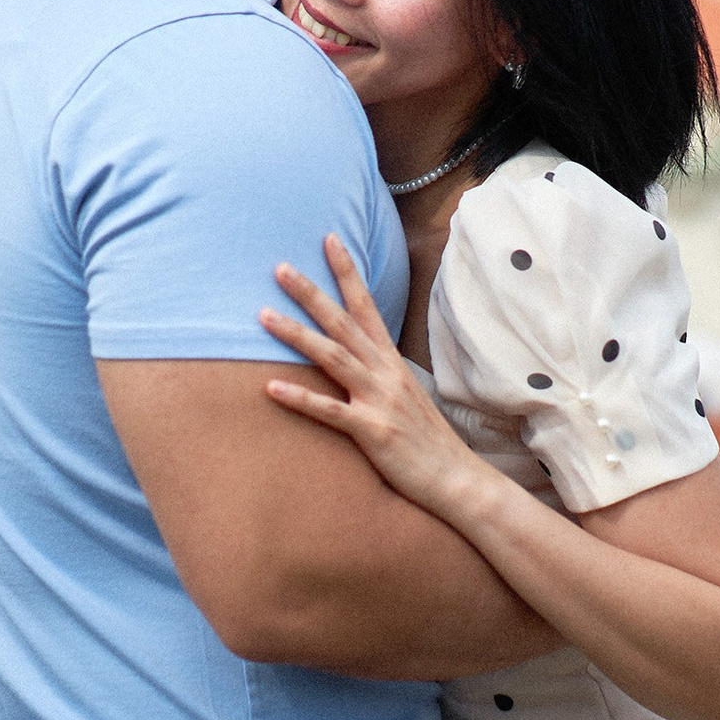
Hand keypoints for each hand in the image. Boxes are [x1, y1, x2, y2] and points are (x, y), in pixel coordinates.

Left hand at [260, 234, 503, 519]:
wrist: (457, 480)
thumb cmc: (426, 440)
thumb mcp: (404, 395)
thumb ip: (378, 373)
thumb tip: (354, 356)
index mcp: (391, 362)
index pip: (366, 306)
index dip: (348, 272)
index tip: (329, 239)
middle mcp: (385, 373)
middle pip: (343, 323)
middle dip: (311, 292)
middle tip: (280, 267)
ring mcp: (379, 400)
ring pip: (333, 357)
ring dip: (297, 334)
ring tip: (263, 316)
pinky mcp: (373, 432)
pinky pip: (330, 411)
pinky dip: (300, 398)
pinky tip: (270, 387)